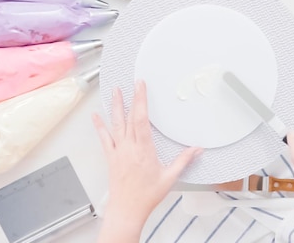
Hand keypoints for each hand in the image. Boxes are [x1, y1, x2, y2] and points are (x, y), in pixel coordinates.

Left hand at [94, 81, 201, 242]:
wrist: (127, 209)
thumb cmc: (146, 196)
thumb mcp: (170, 177)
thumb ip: (184, 161)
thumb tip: (197, 149)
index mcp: (144, 150)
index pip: (142, 119)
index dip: (141, 101)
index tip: (141, 87)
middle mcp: (129, 147)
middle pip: (129, 118)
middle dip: (131, 99)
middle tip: (131, 84)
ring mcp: (118, 151)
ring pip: (116, 124)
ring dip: (115, 107)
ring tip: (115, 92)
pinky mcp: (111, 157)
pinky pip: (104, 138)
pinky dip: (100, 126)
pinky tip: (96, 117)